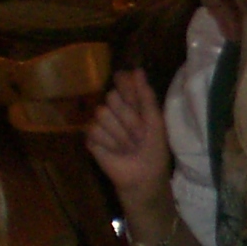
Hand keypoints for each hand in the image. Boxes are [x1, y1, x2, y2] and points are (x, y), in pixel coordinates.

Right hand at [86, 69, 171, 202]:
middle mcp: (114, 110)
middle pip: (112, 98)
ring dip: (120, 134)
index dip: (127, 87)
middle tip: (140, 135)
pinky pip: (94, 131)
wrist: (144, 175)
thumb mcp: (155, 120)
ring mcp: (100, 124)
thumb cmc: (154, 148)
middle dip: (129, 119)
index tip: (137, 101)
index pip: (122, 83)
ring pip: (102, 114)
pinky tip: (116, 152)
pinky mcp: (91, 139)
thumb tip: (137, 69)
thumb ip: (146, 95)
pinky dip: (109, 144)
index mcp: (132, 103)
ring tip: (129, 146)